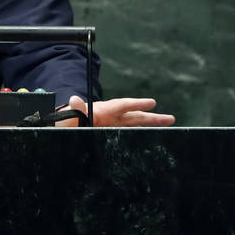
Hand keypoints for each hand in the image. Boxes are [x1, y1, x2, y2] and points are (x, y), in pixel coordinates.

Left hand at [59, 96, 174, 126]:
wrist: (64, 128)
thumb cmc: (66, 121)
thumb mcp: (68, 116)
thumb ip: (74, 110)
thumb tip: (75, 99)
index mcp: (101, 111)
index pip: (121, 106)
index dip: (136, 104)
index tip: (152, 103)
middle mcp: (110, 117)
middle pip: (134, 116)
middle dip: (152, 117)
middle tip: (170, 118)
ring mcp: (112, 126)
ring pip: (134, 124)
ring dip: (150, 124)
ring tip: (168, 122)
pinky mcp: (111, 134)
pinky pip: (127, 133)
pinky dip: (139, 133)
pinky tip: (152, 136)